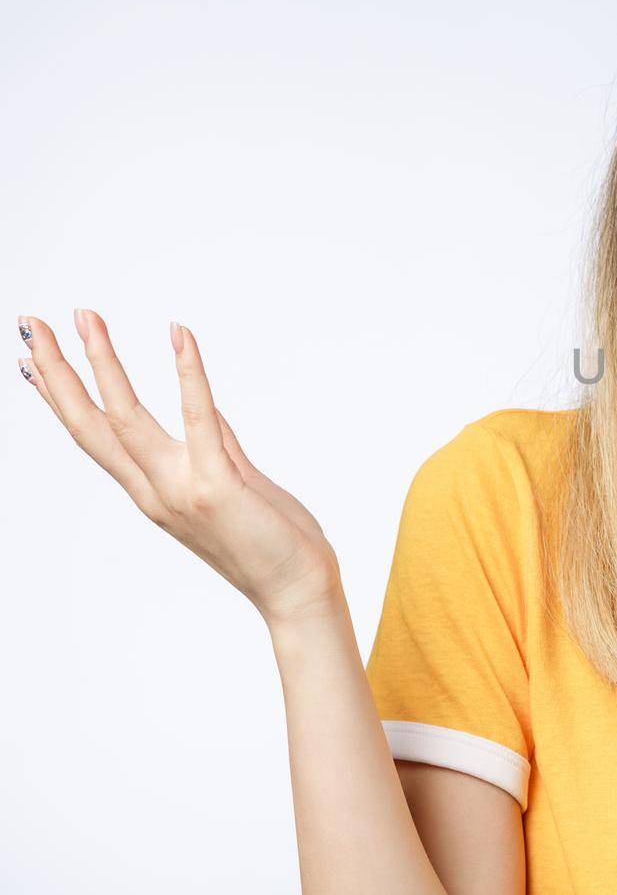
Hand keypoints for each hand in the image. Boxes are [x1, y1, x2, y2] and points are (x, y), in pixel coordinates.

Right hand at [17, 309, 341, 626]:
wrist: (297, 590)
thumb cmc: (271, 541)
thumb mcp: (231, 483)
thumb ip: (214, 444)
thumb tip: (200, 403)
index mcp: (152, 492)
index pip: (94, 438)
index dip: (57, 398)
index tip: (29, 361)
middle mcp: (155, 490)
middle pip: (90, 424)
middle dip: (58, 372)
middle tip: (29, 323)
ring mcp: (180, 488)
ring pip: (126, 418)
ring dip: (102, 362)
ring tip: (84, 316)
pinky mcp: (217, 483)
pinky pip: (199, 417)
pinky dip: (188, 372)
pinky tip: (179, 333)